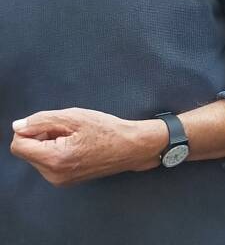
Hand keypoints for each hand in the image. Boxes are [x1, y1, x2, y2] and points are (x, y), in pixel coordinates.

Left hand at [10, 108, 166, 186]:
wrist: (132, 148)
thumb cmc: (108, 130)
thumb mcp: (75, 117)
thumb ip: (42, 120)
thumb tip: (18, 127)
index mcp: (54, 159)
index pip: (19, 145)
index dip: (30, 129)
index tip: (50, 124)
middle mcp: (53, 175)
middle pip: (28, 151)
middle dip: (42, 136)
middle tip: (69, 129)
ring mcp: (59, 181)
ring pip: (37, 156)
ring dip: (49, 143)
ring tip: (75, 137)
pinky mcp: (65, 181)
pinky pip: (48, 164)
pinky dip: (56, 152)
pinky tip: (77, 146)